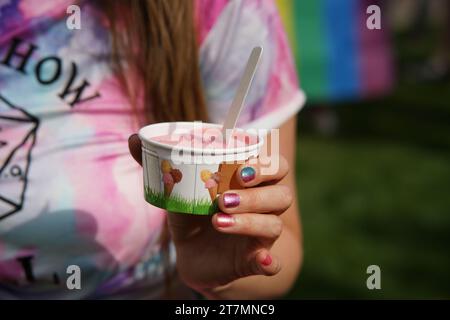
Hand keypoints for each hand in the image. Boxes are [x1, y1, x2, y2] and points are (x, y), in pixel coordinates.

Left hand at [128, 134, 292, 292]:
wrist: (193, 253)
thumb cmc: (193, 213)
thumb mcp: (178, 189)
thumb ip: (161, 164)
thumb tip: (133, 138)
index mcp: (251, 183)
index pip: (276, 166)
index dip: (265, 165)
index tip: (239, 168)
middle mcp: (264, 206)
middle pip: (282, 194)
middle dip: (257, 193)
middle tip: (224, 197)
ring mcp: (262, 234)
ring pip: (274, 225)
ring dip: (249, 222)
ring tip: (218, 221)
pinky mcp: (256, 259)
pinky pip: (272, 262)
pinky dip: (269, 262)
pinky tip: (261, 261)